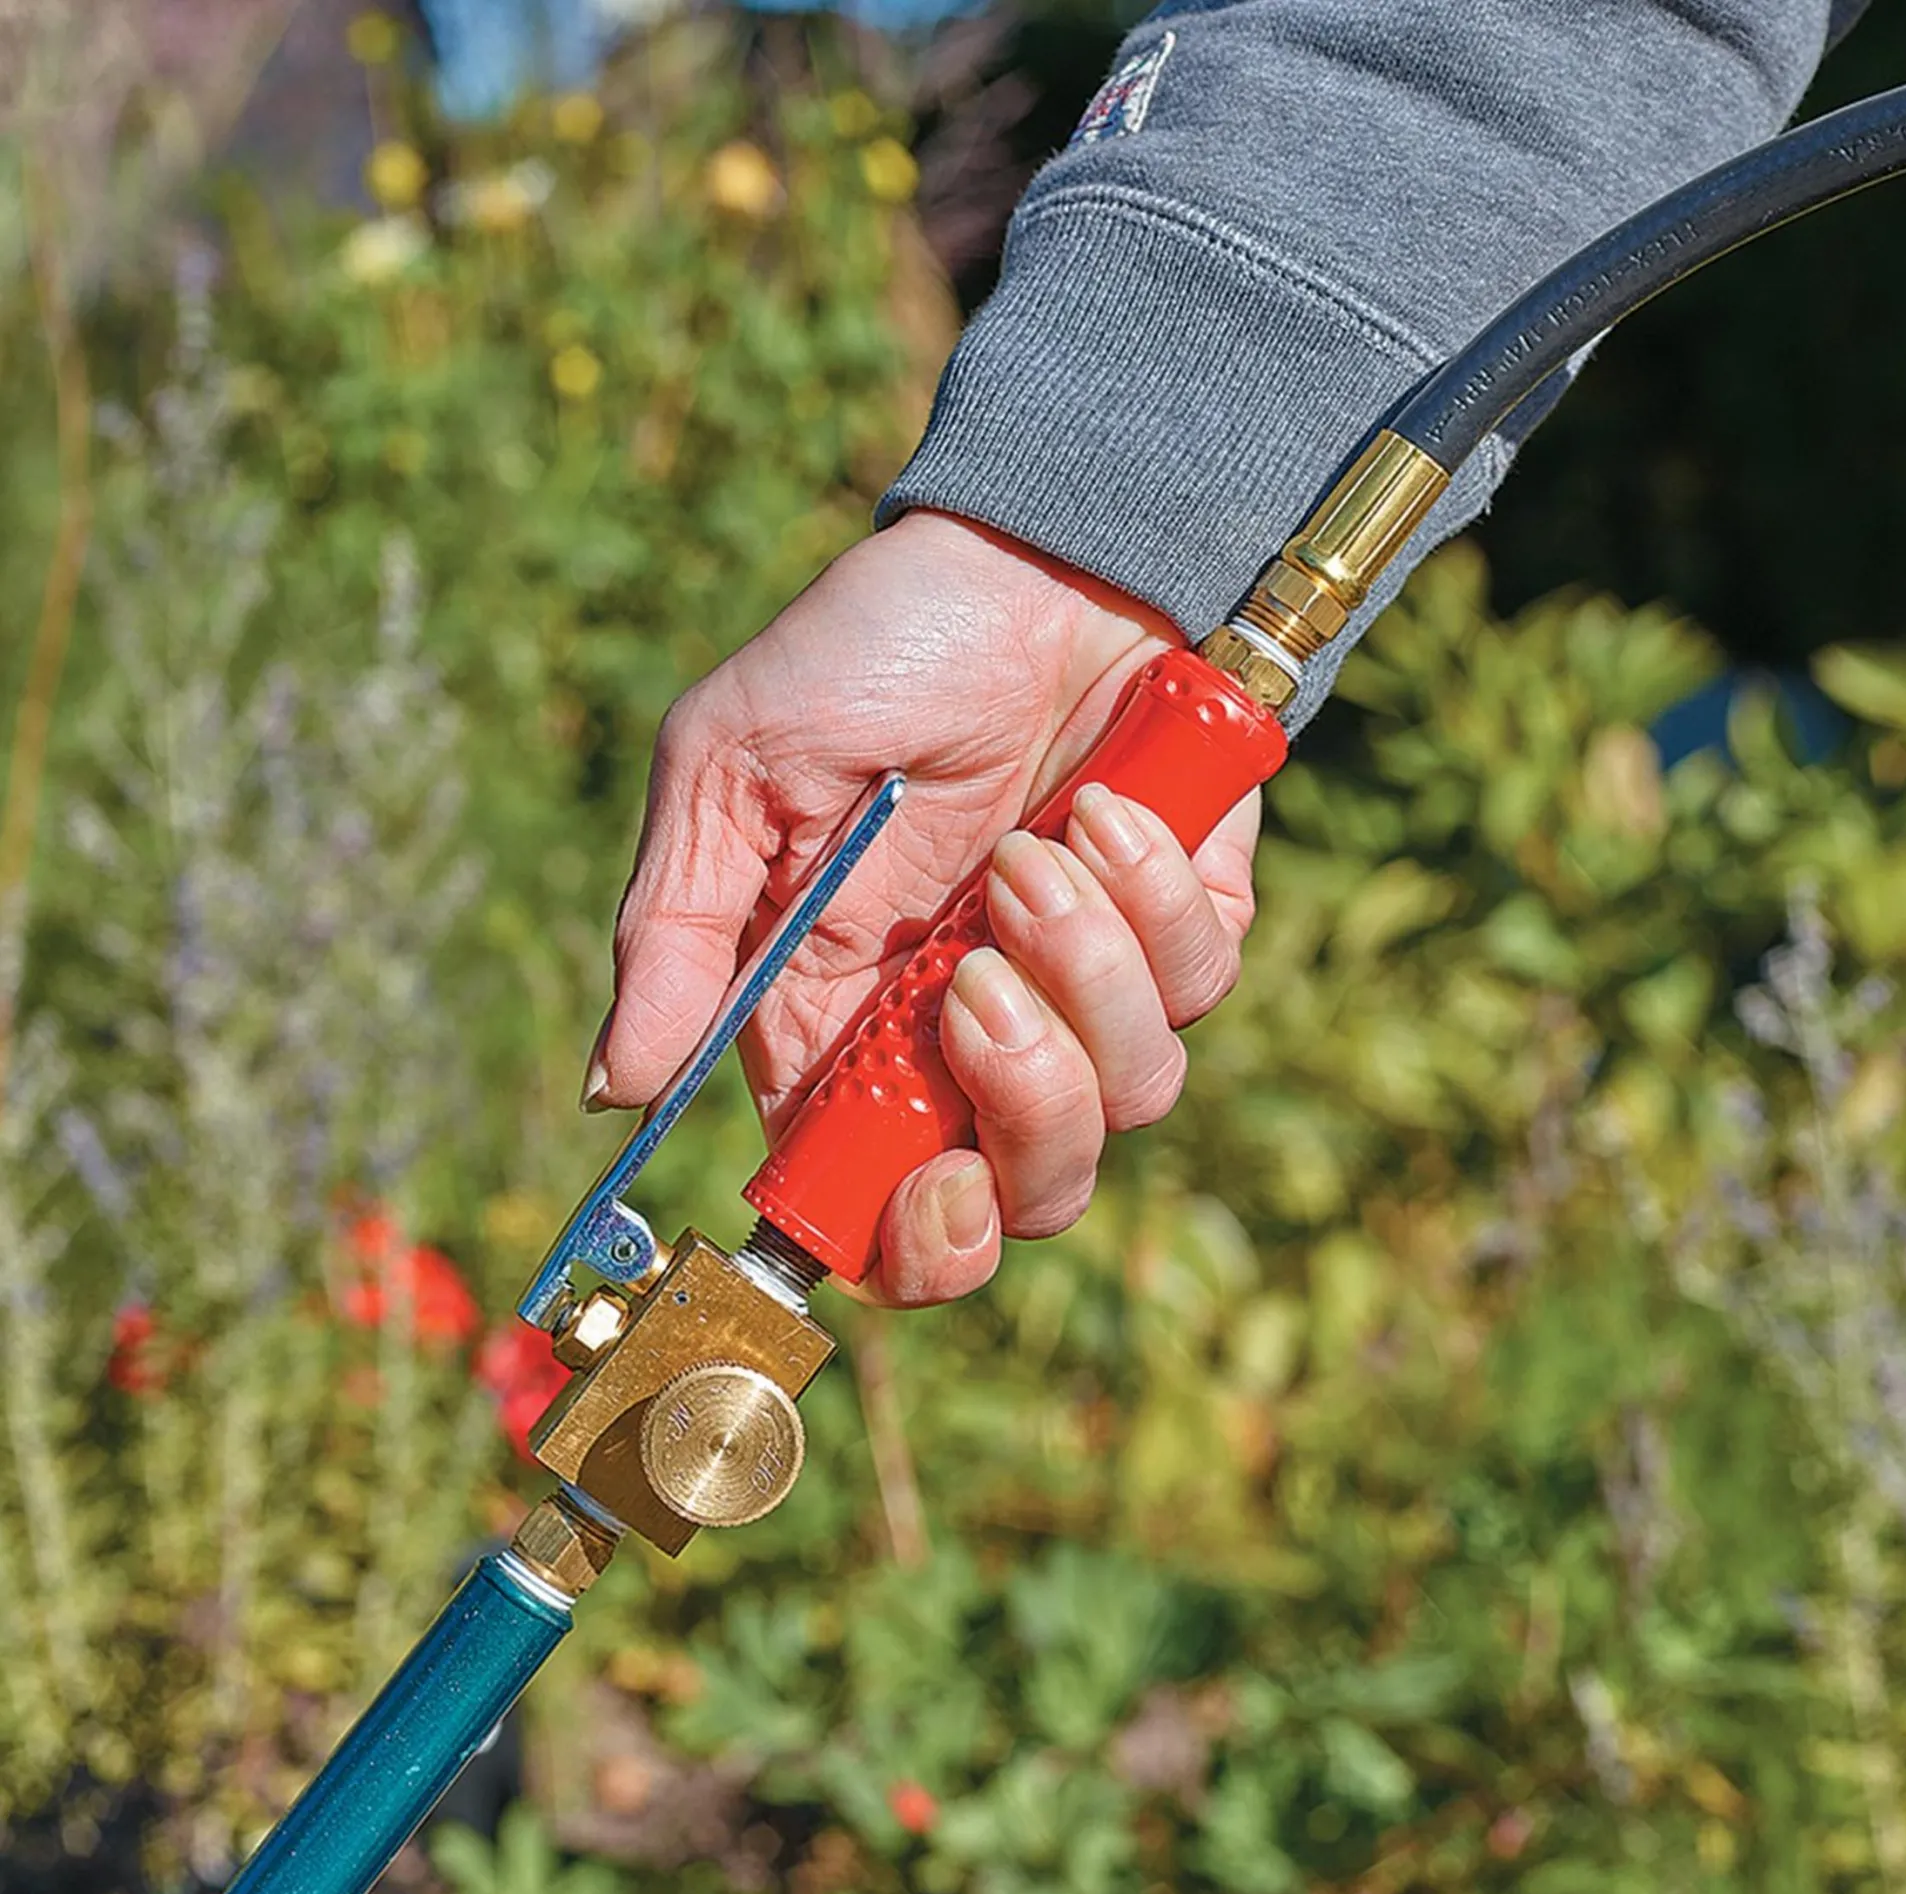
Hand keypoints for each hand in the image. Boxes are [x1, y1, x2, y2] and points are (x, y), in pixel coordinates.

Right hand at [590, 511, 1259, 1305]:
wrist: (1032, 546)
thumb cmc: (868, 649)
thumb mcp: (734, 770)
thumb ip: (679, 935)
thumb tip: (616, 1091)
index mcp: (851, 1031)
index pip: (888, 1212)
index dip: (914, 1243)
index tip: (923, 1188)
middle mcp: (974, 1035)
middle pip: (1027, 1195)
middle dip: (1020, 1116)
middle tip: (977, 990)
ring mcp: (1088, 987)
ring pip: (1126, 1100)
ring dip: (1080, 968)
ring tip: (1033, 848)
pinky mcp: (1187, 929)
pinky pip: (1197, 986)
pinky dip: (1149, 894)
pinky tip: (1111, 805)